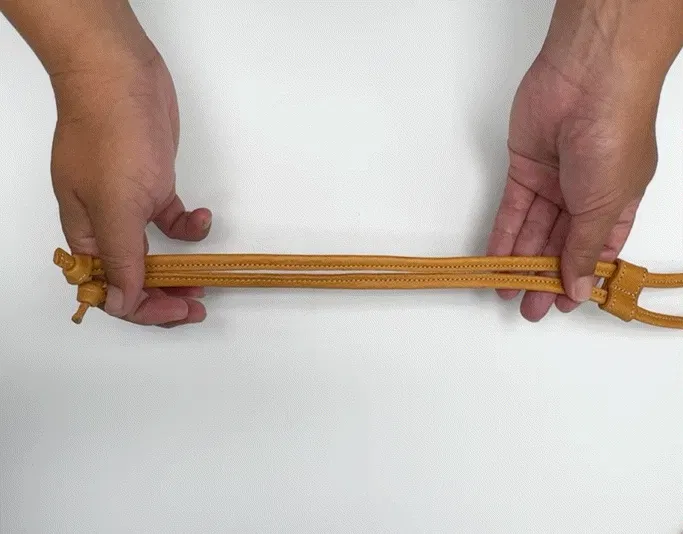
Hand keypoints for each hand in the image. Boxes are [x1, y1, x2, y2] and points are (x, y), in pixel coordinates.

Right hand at [50, 50, 211, 326]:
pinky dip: (187, 226)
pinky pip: (169, 219)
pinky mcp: (151, 184)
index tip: (181, 310)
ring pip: (152, 253)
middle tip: (197, 302)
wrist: (120, 75)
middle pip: (133, 276)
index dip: (146, 308)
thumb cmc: (111, 134)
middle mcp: (105, 225)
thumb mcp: (115, 206)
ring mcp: (128, 204)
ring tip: (204, 277)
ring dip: (177, 268)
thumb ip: (120, 257)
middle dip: (165, 295)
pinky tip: (202, 218)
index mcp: (88, 235)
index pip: (112, 289)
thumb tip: (121, 302)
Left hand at [487, 53, 659, 321]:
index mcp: (617, 203)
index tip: (562, 304)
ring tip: (507, 293)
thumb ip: (584, 248)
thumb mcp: (604, 205)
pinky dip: (503, 237)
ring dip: (519, 262)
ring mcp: (553, 181)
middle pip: (560, 244)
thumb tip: (578, 287)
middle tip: (529, 308)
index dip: (579, 277)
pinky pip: (512, 210)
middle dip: (544, 277)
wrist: (586, 83)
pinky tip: (495, 262)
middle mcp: (585, 193)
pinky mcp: (524, 169)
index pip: (595, 250)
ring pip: (533, 231)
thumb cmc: (612, 138)